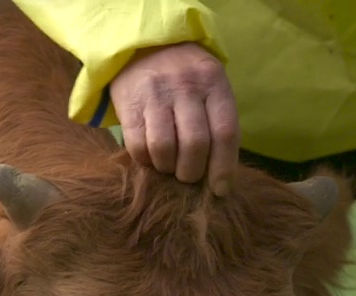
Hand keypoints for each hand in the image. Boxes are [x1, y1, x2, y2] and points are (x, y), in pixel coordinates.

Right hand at [111, 42, 239, 195]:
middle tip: (189, 176)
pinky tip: (151, 157)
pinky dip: (146, 160)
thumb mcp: (210, 87)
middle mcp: (186, 87)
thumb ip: (217, 123)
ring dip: (168, 168)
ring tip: (169, 167)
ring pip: (165, 148)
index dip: (224, 167)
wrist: (143, 45)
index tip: (220, 189)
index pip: (225, 133)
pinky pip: (137, 145)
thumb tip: (221, 176)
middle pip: (195, 144)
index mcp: (213, 83)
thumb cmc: (185, 77)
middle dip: (193, 172)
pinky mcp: (129, 104)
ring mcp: (155, 94)